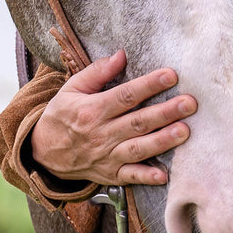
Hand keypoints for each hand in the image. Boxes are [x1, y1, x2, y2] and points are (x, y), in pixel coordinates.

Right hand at [30, 49, 196, 185]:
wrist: (42, 153)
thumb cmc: (62, 115)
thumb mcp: (71, 89)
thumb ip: (97, 72)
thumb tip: (121, 55)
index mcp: (92, 110)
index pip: (125, 96)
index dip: (149, 85)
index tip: (171, 75)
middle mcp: (101, 134)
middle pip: (138, 122)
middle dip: (166, 112)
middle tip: (189, 103)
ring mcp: (107, 156)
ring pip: (138, 148)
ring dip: (162, 141)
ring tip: (184, 131)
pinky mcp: (111, 174)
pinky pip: (130, 176)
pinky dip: (146, 177)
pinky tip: (164, 174)